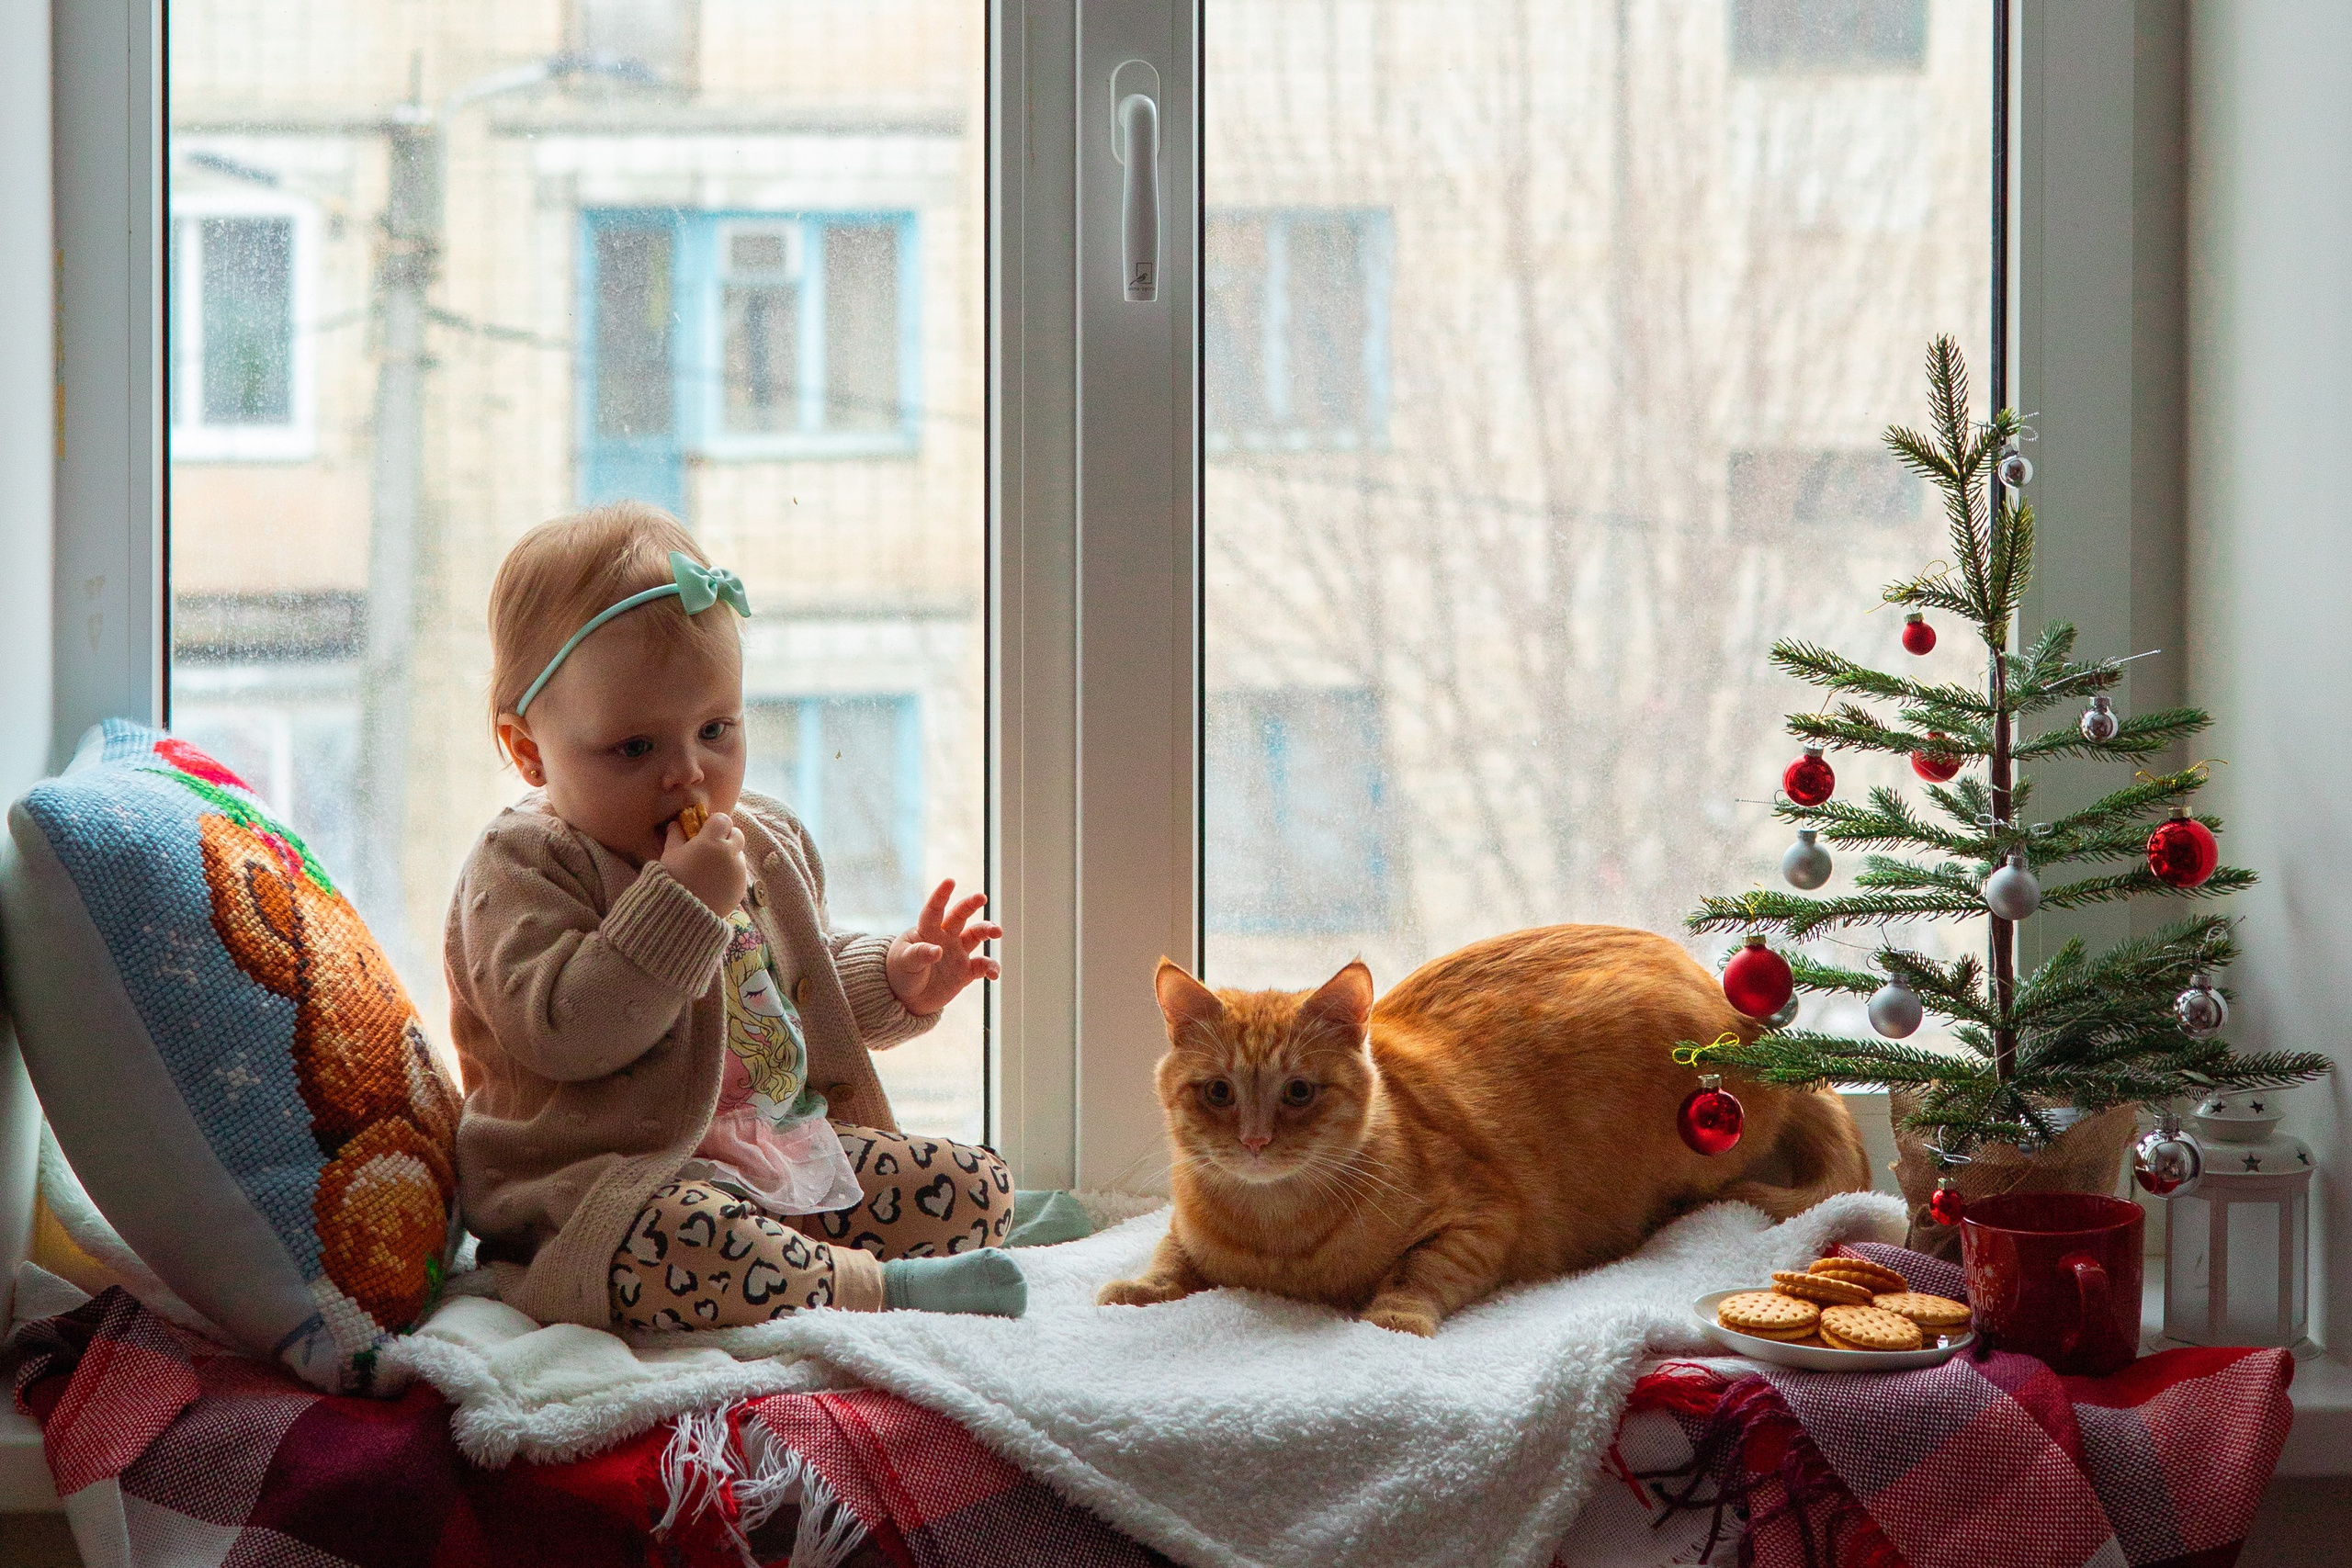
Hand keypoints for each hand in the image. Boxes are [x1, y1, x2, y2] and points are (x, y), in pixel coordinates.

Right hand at [660, 810, 747, 915]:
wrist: (684, 913)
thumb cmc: (673, 879)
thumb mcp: (670, 855)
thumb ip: (676, 835)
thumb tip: (676, 824)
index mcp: (712, 841)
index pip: (724, 819)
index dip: (715, 824)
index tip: (706, 831)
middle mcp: (730, 853)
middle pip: (737, 834)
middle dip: (727, 837)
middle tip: (711, 848)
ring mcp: (738, 871)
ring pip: (739, 854)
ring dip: (729, 856)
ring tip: (711, 869)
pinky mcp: (742, 886)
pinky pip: (739, 873)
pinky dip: (730, 874)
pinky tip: (715, 883)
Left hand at [885, 880, 1002, 1015]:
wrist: (908, 999)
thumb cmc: (901, 973)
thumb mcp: (904, 963)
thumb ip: (919, 955)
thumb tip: (938, 951)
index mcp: (926, 931)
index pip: (934, 910)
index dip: (941, 895)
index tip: (950, 881)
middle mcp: (945, 937)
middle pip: (960, 915)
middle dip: (971, 904)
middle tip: (982, 897)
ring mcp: (957, 953)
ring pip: (976, 935)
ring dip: (987, 930)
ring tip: (997, 932)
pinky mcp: (966, 971)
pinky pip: (982, 966)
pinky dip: (991, 968)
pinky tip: (993, 974)